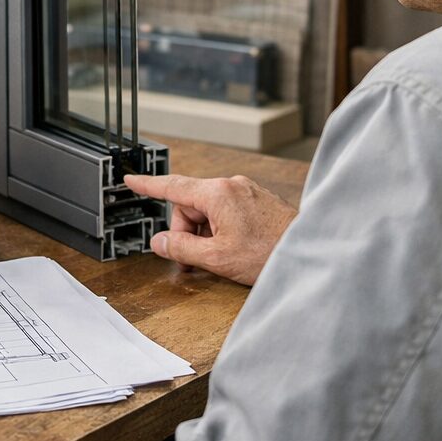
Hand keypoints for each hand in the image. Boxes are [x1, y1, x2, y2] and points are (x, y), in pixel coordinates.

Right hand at [123, 173, 297, 286]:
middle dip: (187, 232)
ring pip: (209, 211)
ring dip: (206, 234)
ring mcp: (247, 192)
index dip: (148, 185)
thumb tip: (161, 242)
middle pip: (191, 205)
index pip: (172, 186)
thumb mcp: (217, 257)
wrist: (310, 252)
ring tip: (221, 258)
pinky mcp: (258, 201)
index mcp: (217, 193)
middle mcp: (231, 185)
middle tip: (195, 261)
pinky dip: (222, 230)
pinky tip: (234, 250)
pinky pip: (227, 212)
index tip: (131, 180)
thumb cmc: (270, 253)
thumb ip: (182, 249)